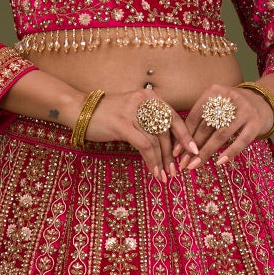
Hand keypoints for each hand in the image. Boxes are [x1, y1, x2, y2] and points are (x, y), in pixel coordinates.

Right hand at [84, 88, 198, 182]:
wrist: (80, 109)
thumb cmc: (107, 114)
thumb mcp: (132, 112)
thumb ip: (149, 122)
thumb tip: (166, 145)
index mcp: (149, 98)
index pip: (174, 117)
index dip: (185, 136)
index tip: (193, 152)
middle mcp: (143, 102)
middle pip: (166, 131)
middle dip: (172, 154)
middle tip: (175, 171)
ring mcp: (132, 112)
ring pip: (156, 140)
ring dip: (162, 161)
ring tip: (164, 176)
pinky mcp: (122, 124)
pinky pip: (143, 145)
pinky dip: (150, 160)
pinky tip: (153, 171)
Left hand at [179, 82, 273, 171]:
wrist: (265, 101)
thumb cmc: (234, 108)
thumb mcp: (218, 104)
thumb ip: (203, 119)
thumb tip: (181, 145)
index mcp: (215, 91)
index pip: (195, 116)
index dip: (184, 135)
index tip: (177, 152)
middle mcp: (229, 98)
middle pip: (206, 126)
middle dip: (193, 147)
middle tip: (184, 163)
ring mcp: (244, 110)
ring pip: (221, 135)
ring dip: (207, 152)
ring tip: (196, 165)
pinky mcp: (256, 122)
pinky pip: (241, 141)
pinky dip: (229, 152)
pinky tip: (219, 162)